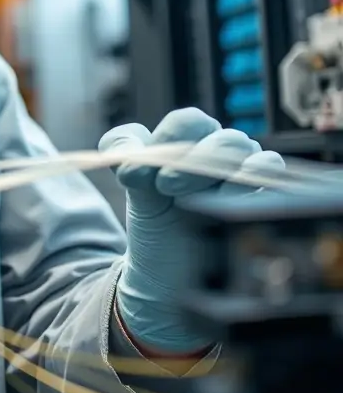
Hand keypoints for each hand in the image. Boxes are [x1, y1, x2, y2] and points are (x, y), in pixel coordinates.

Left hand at [99, 108, 284, 354]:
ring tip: (192, 201)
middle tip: (164, 186)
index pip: (188, 122)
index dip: (165, 142)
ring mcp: (249, 172)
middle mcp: (225, 149)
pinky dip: (249, 184)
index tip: (137, 172)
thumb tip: (122, 150)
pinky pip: (271, 176)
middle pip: (222, 139)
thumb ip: (123, 155)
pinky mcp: (267, 199)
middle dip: (191, 162)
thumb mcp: (134, 185)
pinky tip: (224, 203)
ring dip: (218, 175)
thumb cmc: (155, 217)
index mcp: (192, 138)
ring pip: (250, 155)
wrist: (169, 269)